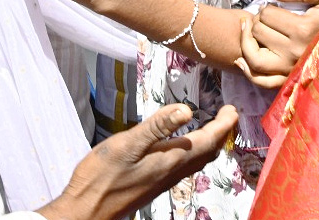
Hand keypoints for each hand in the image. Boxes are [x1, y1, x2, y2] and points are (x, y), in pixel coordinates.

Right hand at [39, 103, 238, 219]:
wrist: (86, 211)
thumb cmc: (101, 176)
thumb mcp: (127, 144)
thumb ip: (157, 126)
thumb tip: (188, 110)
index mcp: (170, 159)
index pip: (208, 140)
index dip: (223, 124)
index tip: (232, 109)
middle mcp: (172, 172)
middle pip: (207, 152)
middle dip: (221, 132)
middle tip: (226, 114)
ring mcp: (164, 180)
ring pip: (197, 161)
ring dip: (209, 143)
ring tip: (212, 126)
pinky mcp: (154, 183)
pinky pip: (185, 166)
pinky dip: (194, 151)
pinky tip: (183, 146)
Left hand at [235, 0, 318, 87]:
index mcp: (302, 29)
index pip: (267, 15)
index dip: (266, 8)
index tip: (272, 8)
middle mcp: (293, 52)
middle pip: (259, 32)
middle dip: (257, 21)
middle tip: (264, 18)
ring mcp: (288, 69)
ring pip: (254, 57)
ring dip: (246, 41)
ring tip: (249, 31)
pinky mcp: (286, 81)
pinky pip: (260, 80)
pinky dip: (246, 70)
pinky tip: (240, 59)